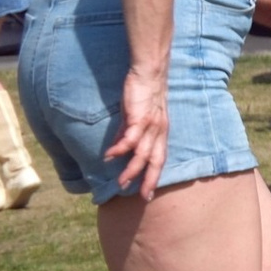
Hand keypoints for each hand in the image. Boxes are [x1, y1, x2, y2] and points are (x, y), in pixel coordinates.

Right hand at [109, 64, 170, 199]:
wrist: (149, 73)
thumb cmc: (143, 95)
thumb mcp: (137, 118)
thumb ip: (128, 133)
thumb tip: (118, 150)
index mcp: (160, 133)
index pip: (159, 159)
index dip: (154, 176)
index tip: (148, 194)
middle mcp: (159, 132)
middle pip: (155, 161)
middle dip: (149, 180)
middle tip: (143, 197)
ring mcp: (151, 125)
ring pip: (142, 153)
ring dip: (131, 169)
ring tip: (121, 183)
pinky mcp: (140, 116)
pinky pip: (130, 137)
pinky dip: (120, 148)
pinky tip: (109, 157)